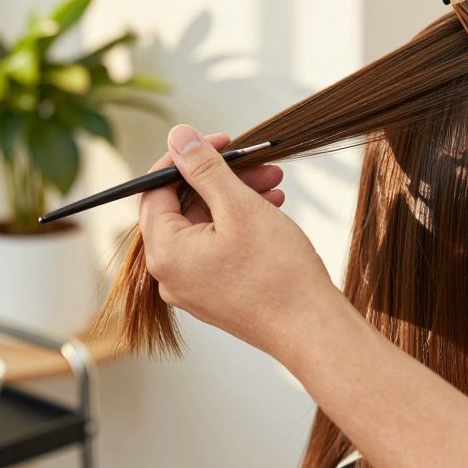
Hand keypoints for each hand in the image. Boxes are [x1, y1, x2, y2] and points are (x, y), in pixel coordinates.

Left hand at [137, 124, 342, 354]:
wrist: (311, 330)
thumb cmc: (278, 274)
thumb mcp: (240, 206)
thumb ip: (205, 167)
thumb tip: (178, 137)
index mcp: (165, 252)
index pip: (155, 189)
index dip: (187, 158)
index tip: (221, 141)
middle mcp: (170, 274)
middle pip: (184, 207)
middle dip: (222, 178)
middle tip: (258, 164)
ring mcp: (192, 287)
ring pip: (205, 226)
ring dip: (237, 199)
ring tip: (275, 186)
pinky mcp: (214, 294)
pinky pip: (217, 248)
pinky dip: (240, 225)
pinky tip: (271, 211)